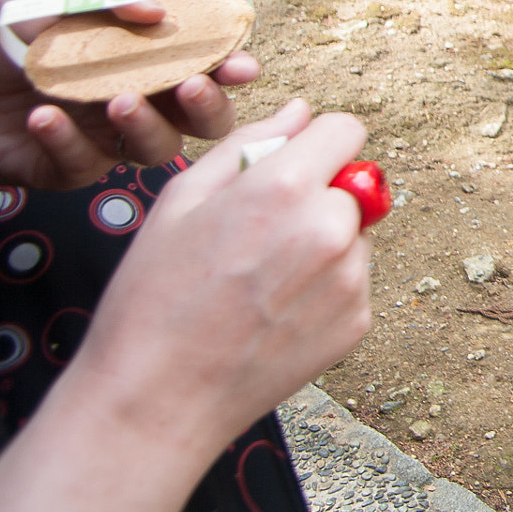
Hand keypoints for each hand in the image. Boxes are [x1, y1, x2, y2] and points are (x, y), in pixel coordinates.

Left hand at [0, 0, 258, 190]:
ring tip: (116, 101)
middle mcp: (135, 96)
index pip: (202, 59)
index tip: (239, 61)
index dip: (229, 62)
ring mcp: (103, 136)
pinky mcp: (67, 168)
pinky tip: (40, 116)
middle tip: (191, 85)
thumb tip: (157, 8)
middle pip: (201, 117)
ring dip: (147, 125)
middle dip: (210, 105)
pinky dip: (67, 140)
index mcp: (140, 52)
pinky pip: (86, 164)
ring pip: (157, 148)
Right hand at [69, 100, 373, 454]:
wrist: (157, 399)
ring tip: (258, 281)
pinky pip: (352, 282)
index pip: (346, 130)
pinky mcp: (357, 323)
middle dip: (316, 197)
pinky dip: (323, 289)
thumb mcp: (181, 200)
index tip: (293, 164)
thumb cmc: (155, 300)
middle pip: (351, 184)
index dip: (317, 143)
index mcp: (285, 187)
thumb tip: (299, 111)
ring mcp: (350, 280)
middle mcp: (330, 229)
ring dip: (322, 244)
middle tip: (257, 236)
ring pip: (353, 234)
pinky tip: (272, 312)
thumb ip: (250, 143)